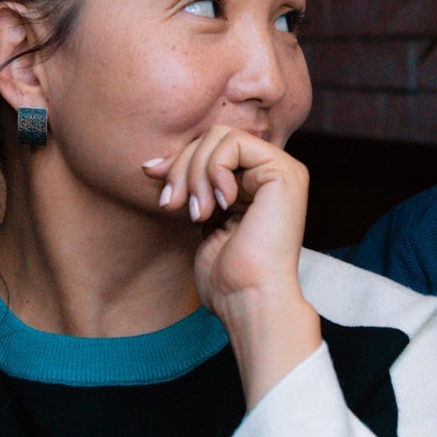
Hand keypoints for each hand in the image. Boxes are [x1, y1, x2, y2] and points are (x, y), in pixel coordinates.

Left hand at [143, 126, 320, 404]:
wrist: (249, 299)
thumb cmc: (227, 276)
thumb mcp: (200, 221)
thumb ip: (190, 189)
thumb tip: (153, 164)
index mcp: (256, 182)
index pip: (210, 148)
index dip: (178, 159)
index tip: (151, 178)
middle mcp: (272, 171)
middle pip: (212, 137)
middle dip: (181, 167)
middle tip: (171, 205)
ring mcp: (282, 169)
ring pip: (220, 137)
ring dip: (194, 173)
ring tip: (197, 212)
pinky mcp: (284, 171)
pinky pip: (233, 144)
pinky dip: (213, 171)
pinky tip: (220, 205)